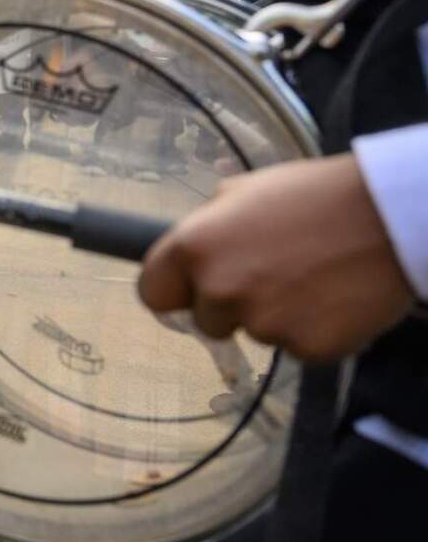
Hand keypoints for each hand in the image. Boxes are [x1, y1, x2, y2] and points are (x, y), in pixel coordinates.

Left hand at [137, 155, 416, 361]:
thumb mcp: (242, 192)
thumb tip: (189, 253)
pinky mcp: (307, 349)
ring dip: (273, 315)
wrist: (388, 217)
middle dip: (229, 304)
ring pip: (253, 332)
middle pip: (204, 321)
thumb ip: (206, 227)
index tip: (189, 292)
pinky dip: (311, 330)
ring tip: (309, 278)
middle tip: (270, 274)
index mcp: (193, 247)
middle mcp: (219, 290)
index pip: (153, 293)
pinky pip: (295, 347)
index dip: (173, 293)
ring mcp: (263, 324)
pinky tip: (332, 299)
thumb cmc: (312, 195)